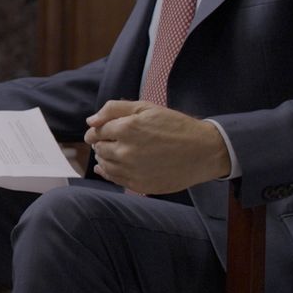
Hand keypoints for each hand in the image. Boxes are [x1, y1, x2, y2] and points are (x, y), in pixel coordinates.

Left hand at [83, 100, 230, 194]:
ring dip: (104, 158)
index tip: (100, 131)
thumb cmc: (175, 126)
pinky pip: (114, 179)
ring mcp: (131, 171)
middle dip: (101, 143)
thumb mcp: (146, 107)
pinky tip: (108, 168)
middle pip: (98, 149)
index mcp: (126, 129)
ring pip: (104, 165)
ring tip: (115, 152)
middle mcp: (125, 152)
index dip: (96, 130)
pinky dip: (108, 173)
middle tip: (110, 140)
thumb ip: (114, 109)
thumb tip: (90, 121)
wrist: (202, 151)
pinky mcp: (138, 185)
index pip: (96, 131)